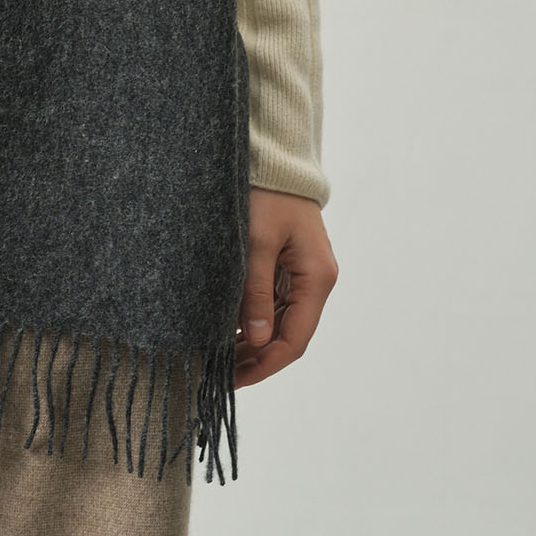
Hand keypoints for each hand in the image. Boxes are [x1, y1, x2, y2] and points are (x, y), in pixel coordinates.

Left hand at [234, 185, 337, 388]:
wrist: (274, 157)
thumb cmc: (267, 193)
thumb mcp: (256, 241)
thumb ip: (256, 292)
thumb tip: (258, 340)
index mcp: (317, 278)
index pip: (295, 339)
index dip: (266, 365)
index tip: (234, 379)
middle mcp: (315, 280)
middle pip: (288, 335)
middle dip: (257, 359)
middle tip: (219, 373)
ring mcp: (302, 273)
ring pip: (280, 322)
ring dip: (253, 343)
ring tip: (218, 357)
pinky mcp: (288, 265)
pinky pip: (273, 303)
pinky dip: (253, 320)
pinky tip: (228, 331)